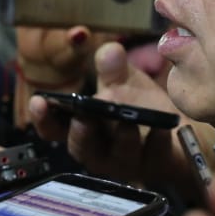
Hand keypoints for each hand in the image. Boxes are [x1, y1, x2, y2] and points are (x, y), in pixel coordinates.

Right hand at [29, 42, 186, 188]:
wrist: (175, 126)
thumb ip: (112, 66)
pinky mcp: (155, 165)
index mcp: (82, 126)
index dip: (43, 118)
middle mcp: (98, 149)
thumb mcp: (122, 79)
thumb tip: (110, 50)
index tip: (39, 102)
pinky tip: (161, 129)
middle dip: (81, 134)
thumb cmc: (137, 103)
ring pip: (117, 157)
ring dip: (121, 139)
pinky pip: (154, 157)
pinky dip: (157, 143)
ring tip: (127, 121)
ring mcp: (125, 161)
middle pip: (82, 148)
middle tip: (83, 118)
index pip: (53, 128)